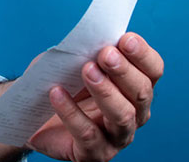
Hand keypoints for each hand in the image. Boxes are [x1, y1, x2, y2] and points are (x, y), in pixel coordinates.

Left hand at [26, 32, 162, 161]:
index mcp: (135, 88)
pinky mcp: (94, 153)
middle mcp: (135, 114)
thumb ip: (82, 50)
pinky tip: (56, 93)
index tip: (125, 38)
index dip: (142, 54)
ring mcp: (117, 137)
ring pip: (122, 115)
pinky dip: (72, 112)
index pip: (153, 71)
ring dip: (106, 91)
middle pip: (142, 93)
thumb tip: (88, 38)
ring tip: (87, 70)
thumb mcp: (70, 62)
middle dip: (124, 71)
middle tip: (105, 54)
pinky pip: (87, 134)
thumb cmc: (60, 85)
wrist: (36, 119)